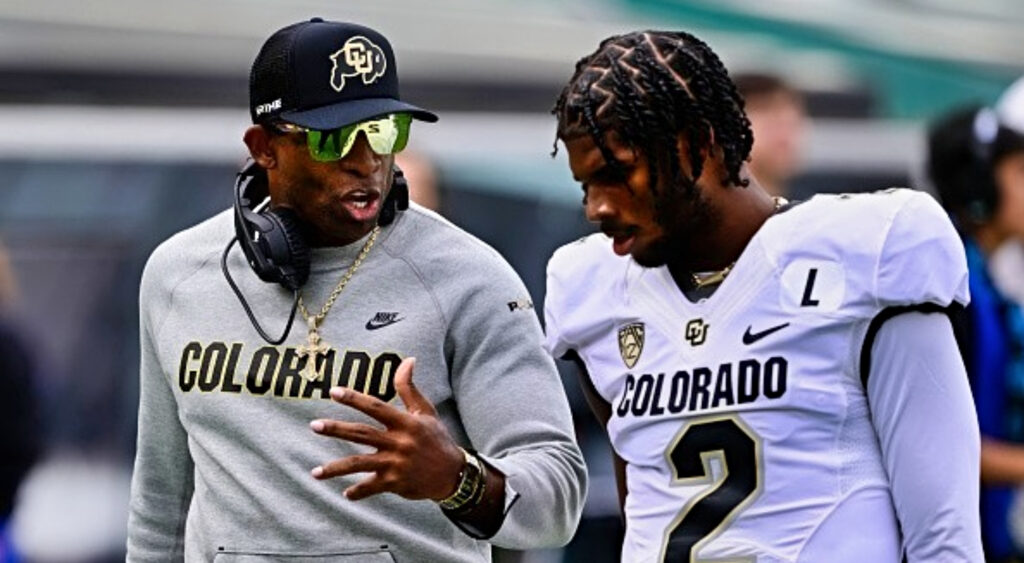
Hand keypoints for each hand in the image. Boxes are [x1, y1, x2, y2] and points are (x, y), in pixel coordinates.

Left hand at [310, 357, 465, 500]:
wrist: (453, 473)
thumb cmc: (436, 438)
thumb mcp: (425, 411)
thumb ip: (409, 388)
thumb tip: (408, 360)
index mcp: (405, 423)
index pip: (376, 407)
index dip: (354, 399)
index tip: (333, 392)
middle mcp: (398, 443)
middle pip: (362, 434)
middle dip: (336, 429)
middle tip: (314, 425)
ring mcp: (395, 464)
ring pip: (359, 464)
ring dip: (336, 468)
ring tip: (315, 472)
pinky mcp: (395, 483)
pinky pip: (371, 487)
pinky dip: (358, 491)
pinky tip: (346, 493)